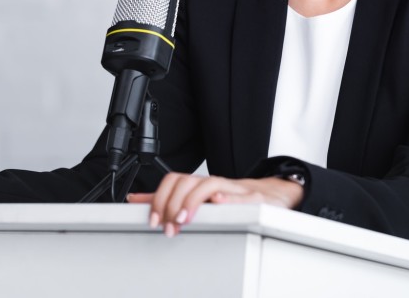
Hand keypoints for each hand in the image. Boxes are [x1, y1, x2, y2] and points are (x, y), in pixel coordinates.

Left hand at [126, 173, 302, 236]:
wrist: (270, 195)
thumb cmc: (232, 198)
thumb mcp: (198, 199)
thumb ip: (168, 200)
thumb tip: (137, 200)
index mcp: (199, 185)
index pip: (173, 181)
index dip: (159, 198)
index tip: (152, 220)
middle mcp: (212, 184)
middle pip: (186, 181)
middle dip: (172, 204)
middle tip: (168, 227)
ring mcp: (232, 189)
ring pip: (208, 185)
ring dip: (193, 202)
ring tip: (184, 219)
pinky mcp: (252, 198)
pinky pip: (240, 195)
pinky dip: (228, 198)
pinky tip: (218, 202)